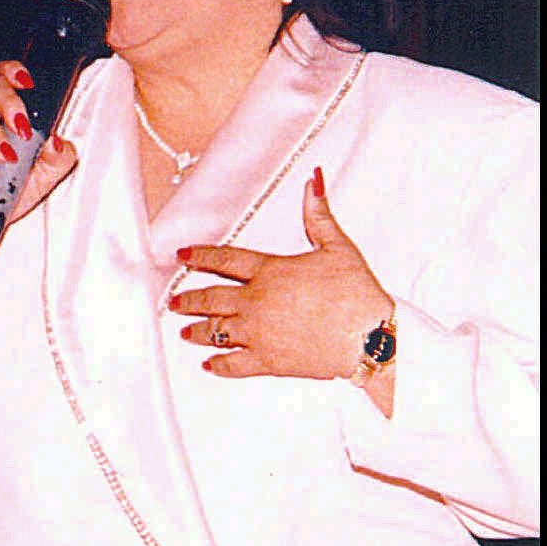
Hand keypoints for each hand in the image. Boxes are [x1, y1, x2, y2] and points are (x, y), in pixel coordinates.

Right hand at [0, 61, 77, 238]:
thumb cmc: (3, 193)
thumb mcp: (42, 178)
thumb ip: (58, 158)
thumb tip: (59, 142)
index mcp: (2, 113)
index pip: (5, 78)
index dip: (14, 72)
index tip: (28, 83)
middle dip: (10, 102)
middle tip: (22, 128)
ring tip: (7, 158)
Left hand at [169, 169, 393, 397]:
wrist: (371, 336)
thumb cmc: (357, 293)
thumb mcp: (338, 247)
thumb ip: (318, 215)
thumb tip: (312, 181)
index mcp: (270, 271)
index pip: (225, 259)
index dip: (200, 255)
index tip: (182, 256)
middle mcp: (256, 301)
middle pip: (211, 298)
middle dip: (189, 300)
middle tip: (175, 301)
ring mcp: (259, 333)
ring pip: (216, 331)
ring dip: (197, 331)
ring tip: (185, 332)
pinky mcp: (269, 361)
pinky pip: (235, 364)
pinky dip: (219, 365)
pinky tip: (210, 364)